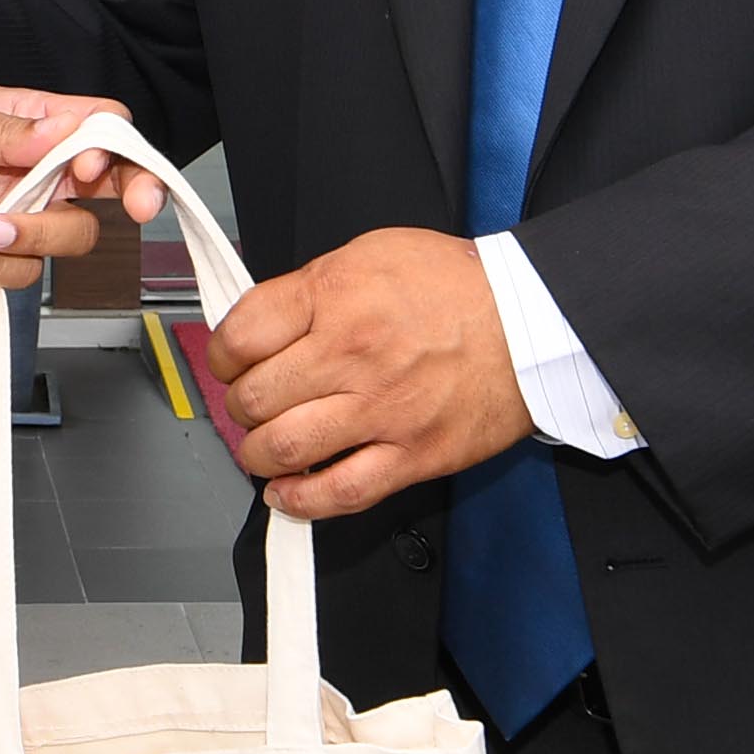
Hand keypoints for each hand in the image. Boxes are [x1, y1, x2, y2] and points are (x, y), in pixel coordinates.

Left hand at [0, 85, 162, 295]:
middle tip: (138, 206)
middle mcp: (30, 168)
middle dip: (132, 191)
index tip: (97, 165)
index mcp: (25, 121)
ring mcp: (16, 215)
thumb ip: (6, 131)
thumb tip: (68, 131)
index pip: (97, 124)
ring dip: (34, 234)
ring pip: (72, 234)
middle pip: (108, 182)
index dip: (114, 145)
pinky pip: (25, 272)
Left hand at [205, 227, 530, 520]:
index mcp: (336, 297)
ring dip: (259, 454)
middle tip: (253, 404)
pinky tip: (286, 493)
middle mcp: (351, 354)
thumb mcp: (371, 253)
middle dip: (241, 405)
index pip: (241, 336)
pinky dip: (300, 501)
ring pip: (283, 448)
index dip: (221, 355)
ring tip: (266, 446)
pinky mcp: (411, 454)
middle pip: (253, 397)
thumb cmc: (456, 286)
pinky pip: (340, 492)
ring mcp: (381, 410)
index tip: (229, 362)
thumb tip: (262, 324)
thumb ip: (310, 289)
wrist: (532, 320)